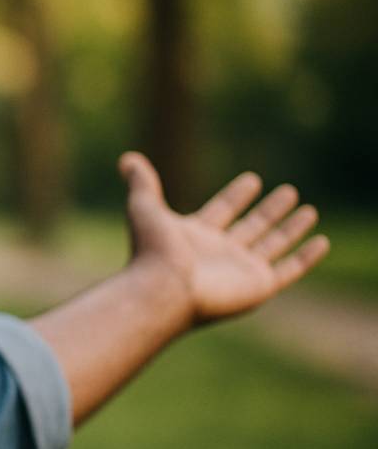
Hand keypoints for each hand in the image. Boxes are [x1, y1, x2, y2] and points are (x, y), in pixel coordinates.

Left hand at [119, 151, 329, 328]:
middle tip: (288, 191)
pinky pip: (290, 269)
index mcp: (196, 236)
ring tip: (309, 210)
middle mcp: (221, 253)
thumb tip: (127, 159)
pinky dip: (306, 257)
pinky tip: (321, 241)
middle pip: (252, 226)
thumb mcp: (144, 208)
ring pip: (273, 244)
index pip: (223, 210)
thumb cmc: (153, 251)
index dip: (237, 196)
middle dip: (269, 210)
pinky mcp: (259, 286)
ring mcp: (241, 270)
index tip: (253, 179)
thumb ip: (142, 184)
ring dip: (291, 228)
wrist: (163, 289)